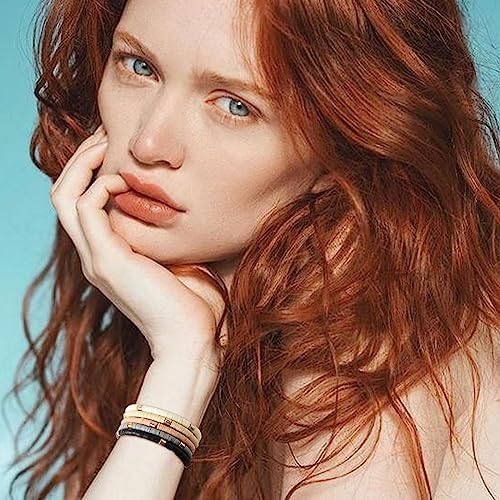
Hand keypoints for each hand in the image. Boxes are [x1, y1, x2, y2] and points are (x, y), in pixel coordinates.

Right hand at [50, 124, 227, 370]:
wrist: (193, 339)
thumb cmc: (195, 303)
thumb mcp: (180, 260)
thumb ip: (169, 234)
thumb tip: (183, 207)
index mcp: (111, 255)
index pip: (85, 204)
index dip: (94, 171)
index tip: (117, 147)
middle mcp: (96, 255)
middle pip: (65, 194)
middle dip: (82, 160)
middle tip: (105, 134)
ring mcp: (96, 258)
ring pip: (65, 197)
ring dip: (83, 165)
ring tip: (106, 142)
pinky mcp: (106, 261)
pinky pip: (86, 209)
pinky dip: (100, 186)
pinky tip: (124, 181)